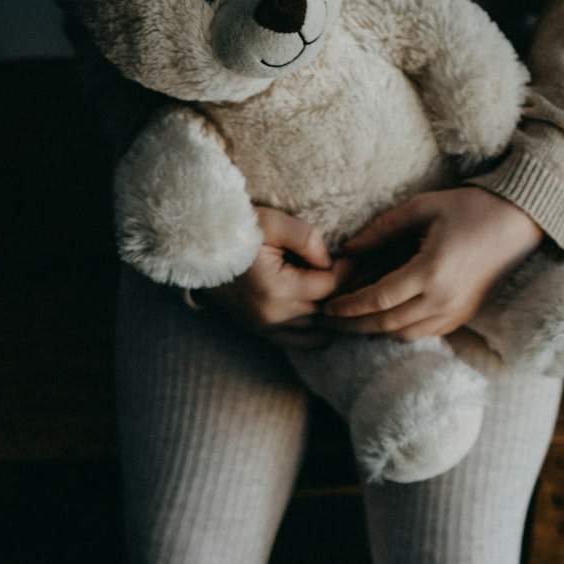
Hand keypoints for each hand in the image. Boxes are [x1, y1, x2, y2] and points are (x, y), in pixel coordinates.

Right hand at [204, 207, 350, 348]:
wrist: (197, 247)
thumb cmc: (234, 228)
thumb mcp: (271, 222)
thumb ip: (307, 238)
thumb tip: (330, 261)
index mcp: (277, 289)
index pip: (331, 286)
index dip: (351, 270)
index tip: (362, 256)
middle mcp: (273, 316)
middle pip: (328, 310)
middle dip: (348, 291)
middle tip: (366, 273)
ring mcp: (266, 328)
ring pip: (319, 330)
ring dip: (335, 312)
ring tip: (350, 291)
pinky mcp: (261, 332)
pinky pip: (302, 342)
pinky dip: (320, 331)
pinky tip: (330, 314)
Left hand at [322, 189, 543, 340]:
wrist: (520, 222)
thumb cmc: (471, 207)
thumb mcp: (423, 207)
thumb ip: (382, 228)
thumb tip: (348, 248)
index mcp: (430, 271)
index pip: (377, 300)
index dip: (348, 307)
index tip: (327, 307)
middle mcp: (442, 299)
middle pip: (386, 324)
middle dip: (354, 326)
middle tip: (329, 322)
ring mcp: (456, 311)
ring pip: (404, 334)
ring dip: (375, 331)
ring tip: (352, 323)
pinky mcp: (464, 315)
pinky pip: (425, 332)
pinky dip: (400, 330)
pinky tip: (385, 320)